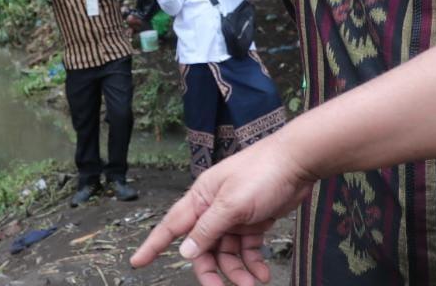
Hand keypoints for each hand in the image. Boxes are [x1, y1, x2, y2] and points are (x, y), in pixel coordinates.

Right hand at [129, 136, 315, 284]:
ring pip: (226, 252)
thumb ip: (207, 229)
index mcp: (200, 198)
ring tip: (253, 283)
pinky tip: (262, 273)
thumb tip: (185, 252)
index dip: (153, 245)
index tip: (137, 262)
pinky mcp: (252, 221)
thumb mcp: (231, 204)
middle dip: (210, 271)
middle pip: (202, 248)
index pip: (171, 226)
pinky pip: (246, 249)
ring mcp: (233, 216)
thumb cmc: (261, 173)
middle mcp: (213, 209)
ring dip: (237, 270)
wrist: (297, 162)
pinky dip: (252, 262)